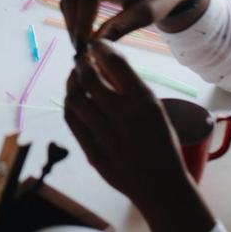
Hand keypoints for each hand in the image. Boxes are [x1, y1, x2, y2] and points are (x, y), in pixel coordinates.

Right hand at [60, 0, 205, 51]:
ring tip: (81, 42)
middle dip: (73, 22)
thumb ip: (122, 26)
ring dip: (70, 18)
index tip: (84, 45)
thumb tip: (95, 43)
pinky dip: (73, 12)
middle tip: (80, 48)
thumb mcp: (149, 14)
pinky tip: (82, 30)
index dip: (83, 21)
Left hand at [65, 40, 213, 231]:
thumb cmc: (161, 143)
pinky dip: (69, 105)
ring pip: (75, 98)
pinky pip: (72, 121)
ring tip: (75, 78)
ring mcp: (106, 136)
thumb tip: (103, 62)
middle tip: (81, 60)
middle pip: (89, 78)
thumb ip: (130, 88)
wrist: (162, 186)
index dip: (100, 48)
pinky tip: (73, 100)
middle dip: (81, 63)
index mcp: (145, 102)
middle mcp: (124, 116)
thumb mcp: (155, 109)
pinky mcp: (93, 152)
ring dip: (71, 83)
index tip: (96, 45)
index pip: (115, 62)